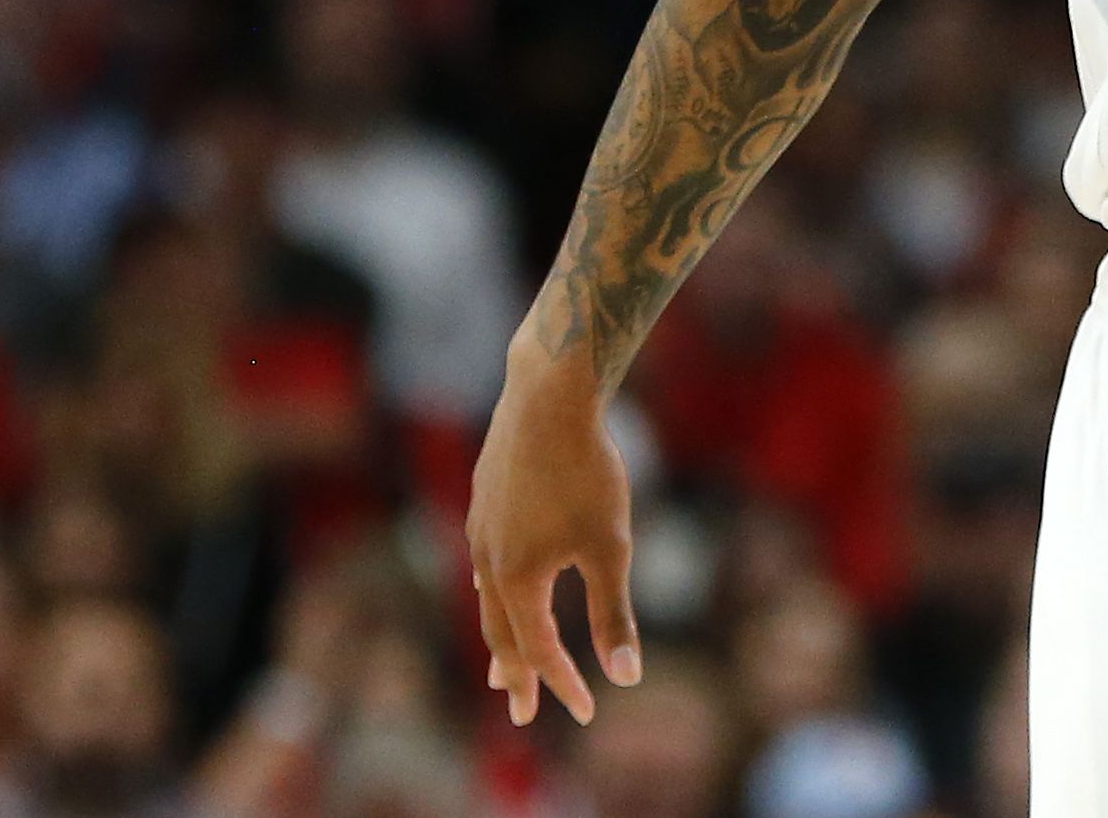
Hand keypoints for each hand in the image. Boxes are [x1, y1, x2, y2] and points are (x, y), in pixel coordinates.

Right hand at [467, 339, 640, 727]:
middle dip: (517, 675)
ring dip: (501, 635)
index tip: (586, 711)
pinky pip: (485, 560)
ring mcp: (480, 527)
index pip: (540, 650)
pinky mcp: (484, 497)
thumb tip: (627, 677)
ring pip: (488, 597)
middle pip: (501, 633)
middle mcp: (487, 560)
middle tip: (521, 712)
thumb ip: (612, 615)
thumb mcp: (610, 548)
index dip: (564, 685)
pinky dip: (496, 590)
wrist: (547, 395)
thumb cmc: (586, 472)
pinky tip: (500, 582)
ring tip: (506, 662)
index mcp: (516, 580)